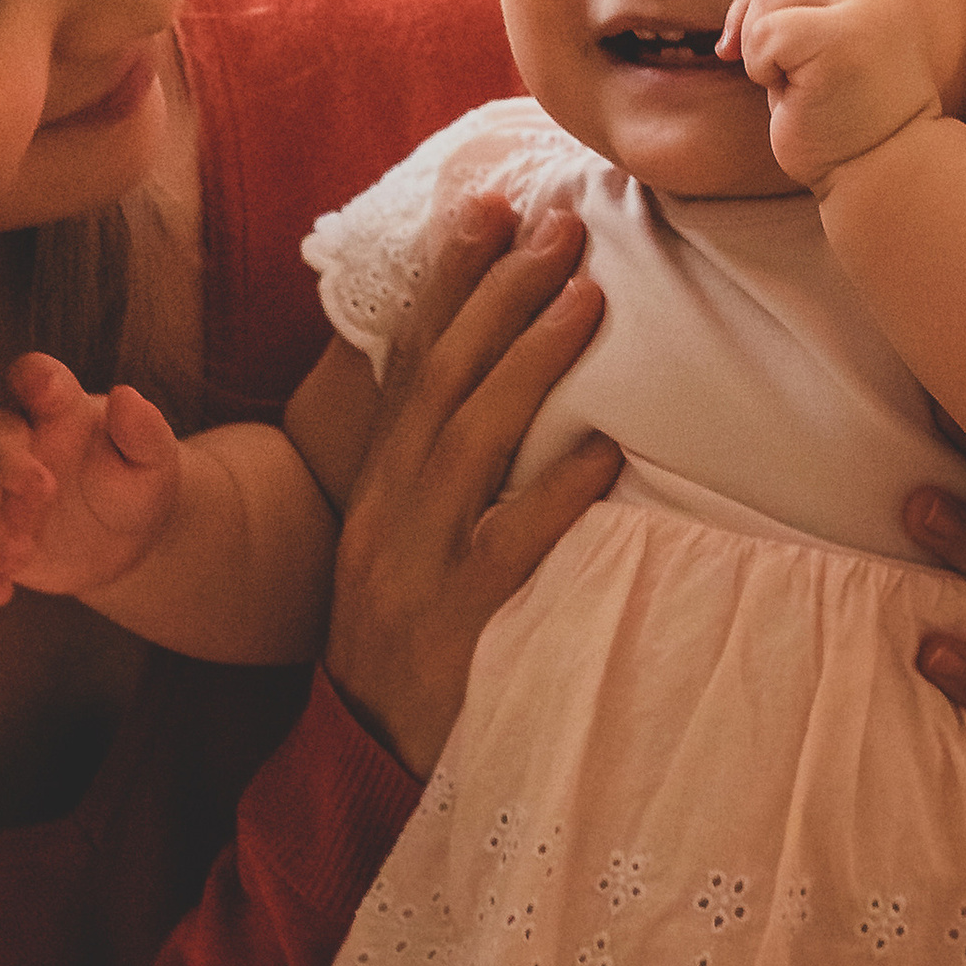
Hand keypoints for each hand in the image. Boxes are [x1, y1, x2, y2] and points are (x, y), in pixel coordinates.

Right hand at [0, 351, 180, 610]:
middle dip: (4, 463)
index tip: (44, 390)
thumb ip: (144, 431)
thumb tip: (127, 398)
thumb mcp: (153, 462)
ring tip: (22, 551)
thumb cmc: (135, 486)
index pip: (34, 377)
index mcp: (56, 410)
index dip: (33, 378)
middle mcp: (15, 444)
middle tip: (44, 493)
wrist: (125, 544)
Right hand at [323, 196, 620, 775]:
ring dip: (530, 363)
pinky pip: (510, 547)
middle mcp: (386, 511)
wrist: (359, 759)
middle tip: (561, 226)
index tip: (488, 205)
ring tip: (587, 299)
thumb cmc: (404, 650)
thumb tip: (500, 391)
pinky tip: (607, 453)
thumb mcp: (401, 550)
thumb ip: (439, 477)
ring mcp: (416, 565)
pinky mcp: (455, 622)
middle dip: (499, 294)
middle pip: (443, 380)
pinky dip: (557, 495)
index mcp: (376, 486)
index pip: (410, 360)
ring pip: (471, 442)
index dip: (447, 279)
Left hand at [721, 0, 939, 190]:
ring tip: (792, 85)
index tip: (743, 48)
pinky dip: (762, 68)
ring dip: (759, 49)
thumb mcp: (823, 51)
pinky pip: (767, 33)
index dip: (760, 0)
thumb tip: (744, 4)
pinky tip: (792, 96)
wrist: (883, 171)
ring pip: (770, 2)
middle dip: (753, 23)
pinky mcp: (842, 40)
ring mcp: (865, 11)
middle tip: (766, 73)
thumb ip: (800, 13)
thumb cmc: (845, 121)